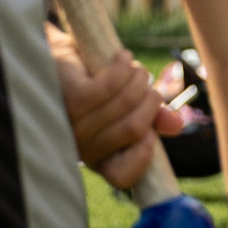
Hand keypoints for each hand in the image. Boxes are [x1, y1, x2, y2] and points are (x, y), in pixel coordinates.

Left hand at [48, 25, 182, 188]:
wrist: (51, 50)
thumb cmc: (89, 80)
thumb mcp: (125, 101)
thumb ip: (151, 117)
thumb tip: (176, 125)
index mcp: (96, 157)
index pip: (123, 177)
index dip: (145, 154)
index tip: (149, 131)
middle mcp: (81, 148)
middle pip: (137, 130)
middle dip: (150, 99)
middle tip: (144, 80)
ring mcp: (74, 125)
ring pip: (127, 105)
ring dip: (138, 77)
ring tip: (131, 66)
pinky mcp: (70, 99)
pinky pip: (112, 86)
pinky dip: (123, 67)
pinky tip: (120, 56)